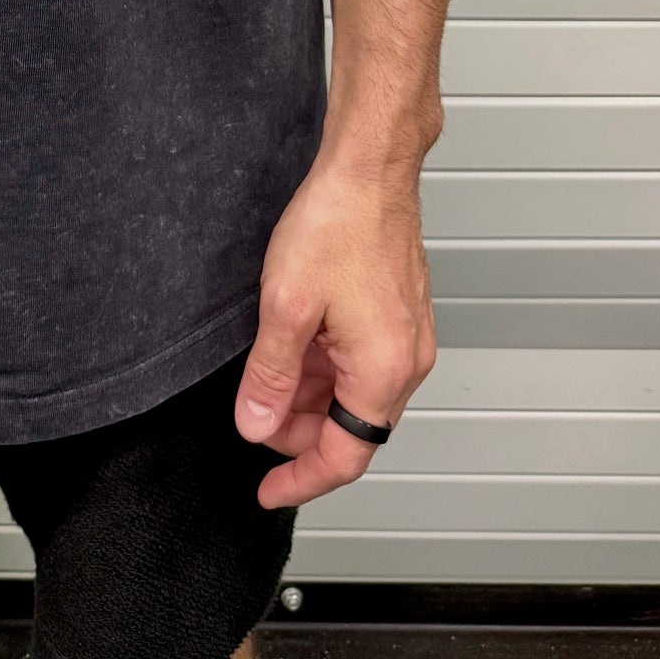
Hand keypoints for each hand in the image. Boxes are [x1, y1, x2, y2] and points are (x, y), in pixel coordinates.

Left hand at [233, 156, 436, 507]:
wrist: (369, 167)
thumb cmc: (338, 223)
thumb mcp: (286, 306)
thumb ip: (271, 375)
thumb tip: (257, 426)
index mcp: (385, 371)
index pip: (345, 456)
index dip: (300, 478)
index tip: (266, 490)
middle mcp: (407, 360)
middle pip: (351, 427)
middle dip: (299, 431)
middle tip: (252, 414)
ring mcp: (407, 335)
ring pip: (353, 392)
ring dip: (310, 394)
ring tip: (266, 371)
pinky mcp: (399, 312)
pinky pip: (360, 360)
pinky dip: (324, 365)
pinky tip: (292, 342)